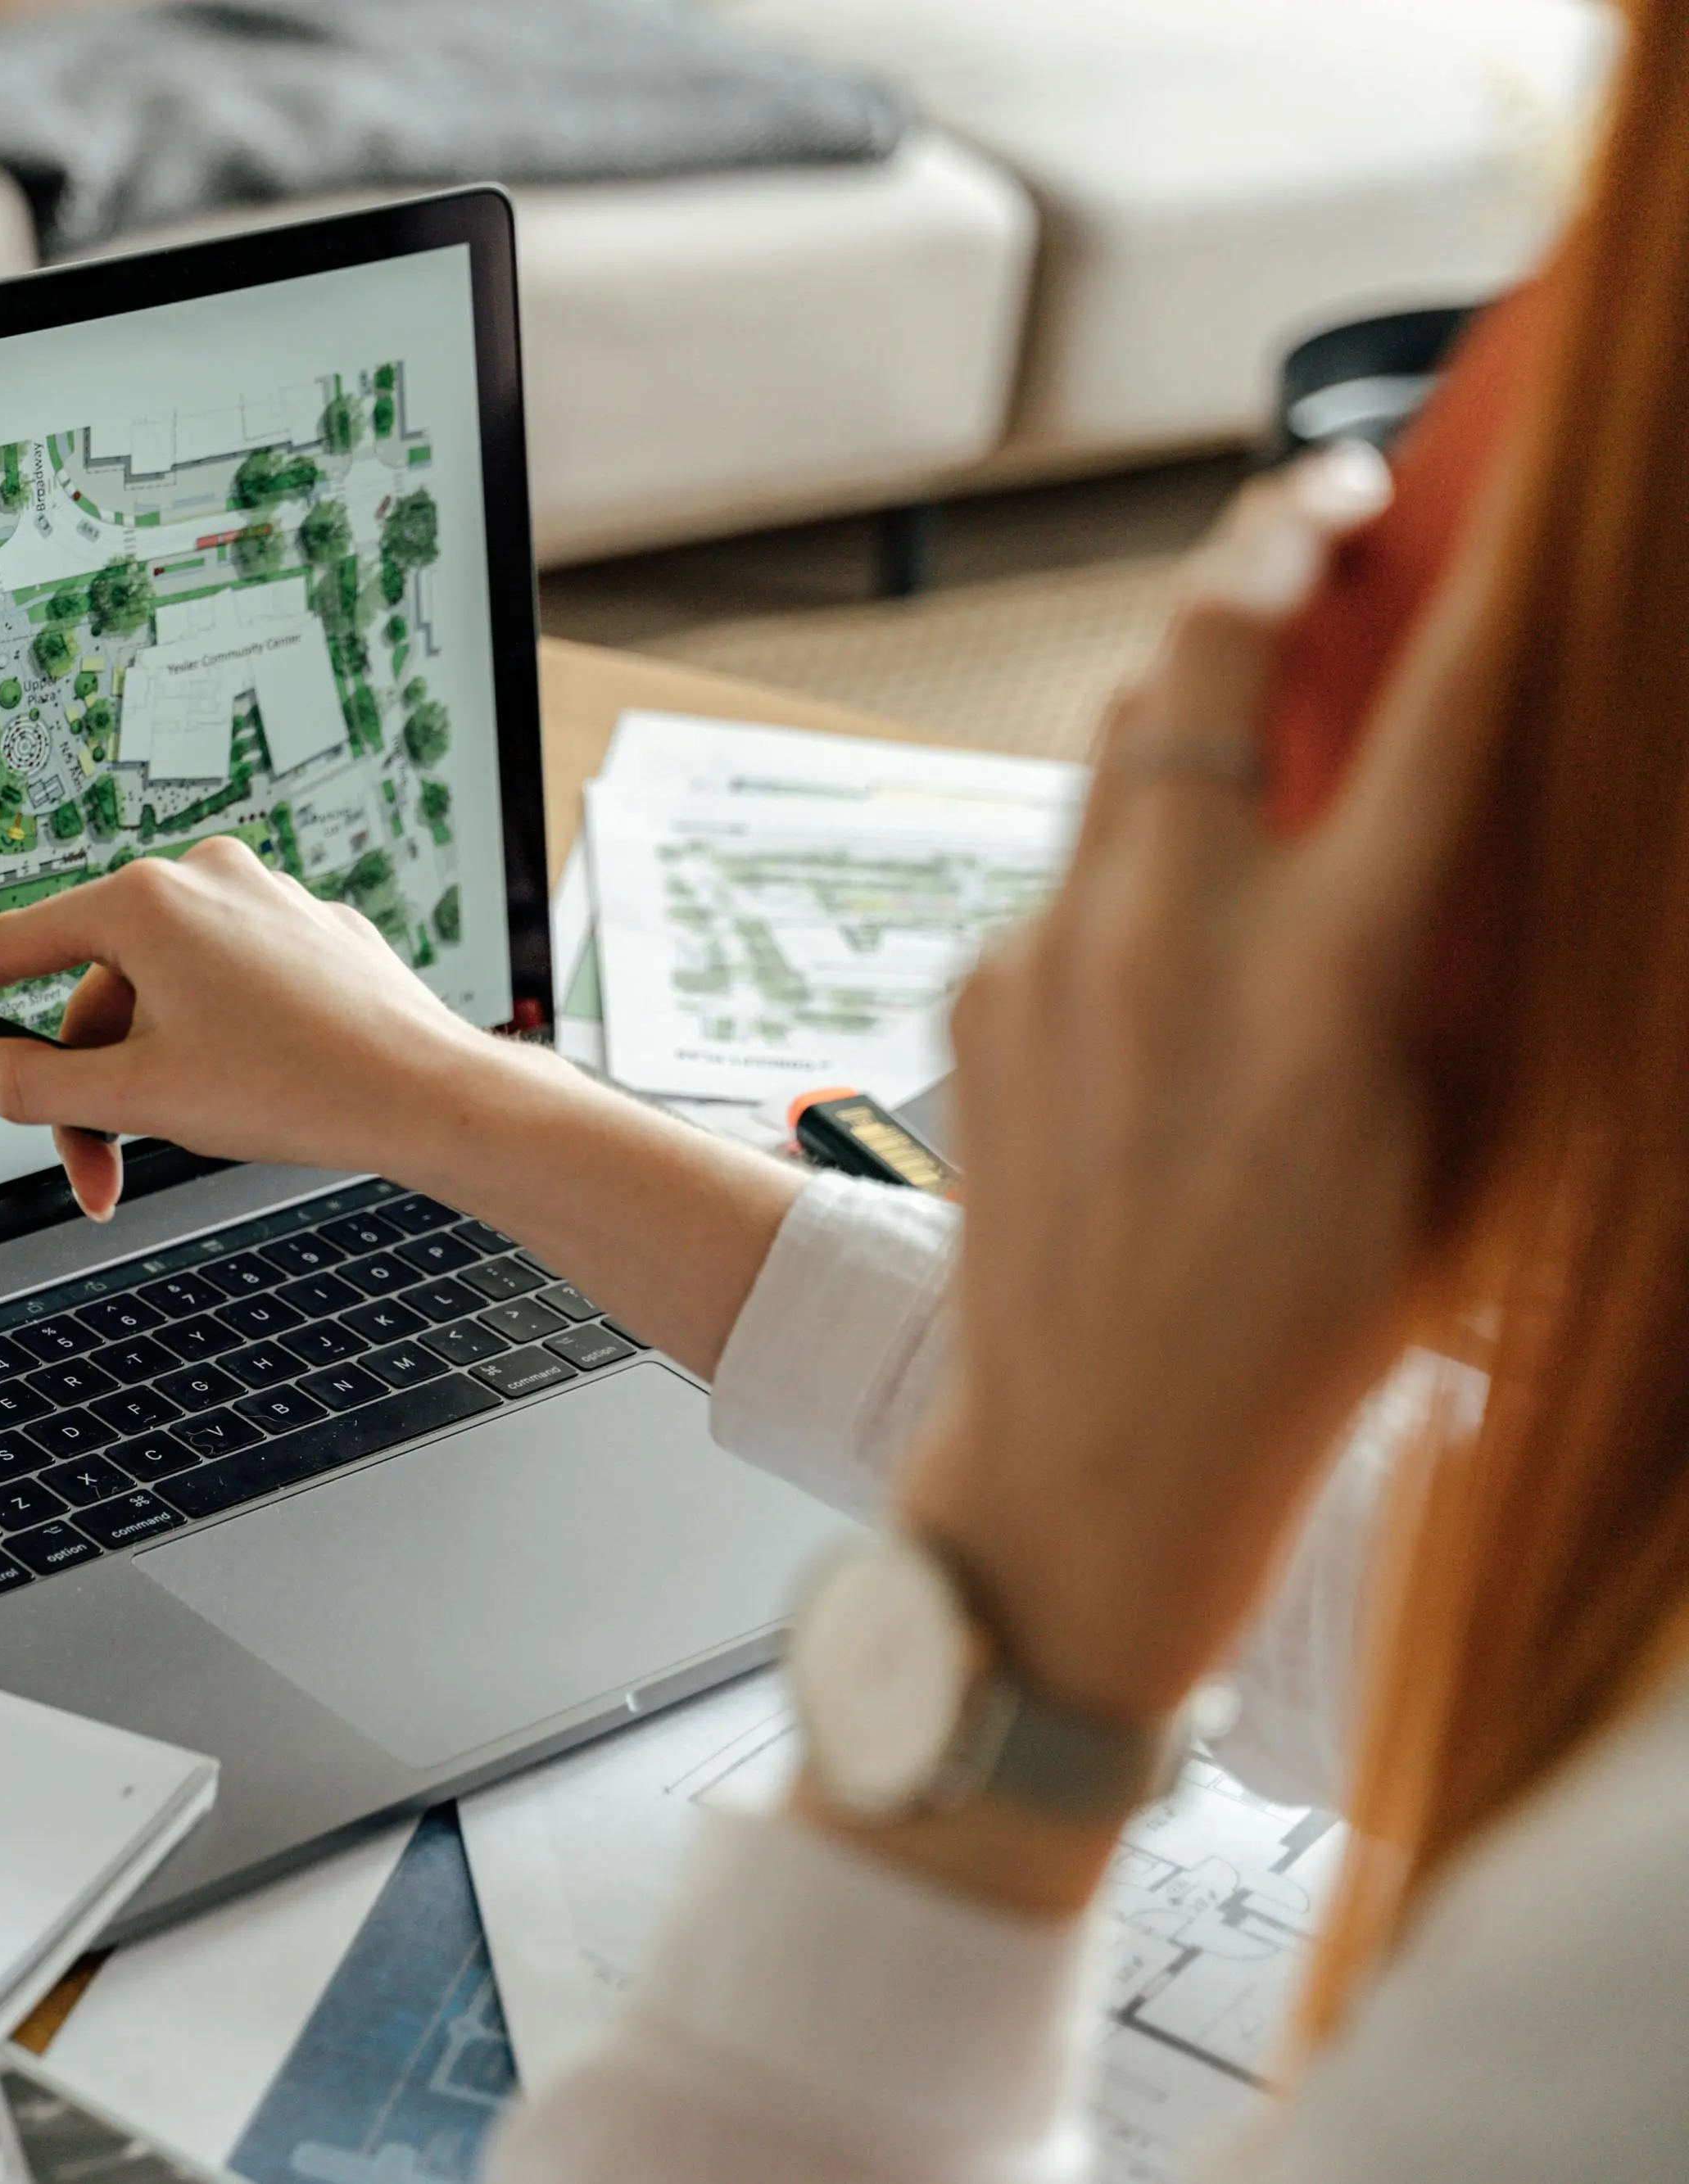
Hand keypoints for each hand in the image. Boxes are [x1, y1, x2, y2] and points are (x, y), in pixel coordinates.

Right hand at [0, 836, 495, 1217]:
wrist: (428, 1097)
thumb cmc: (297, 1087)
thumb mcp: (137, 1099)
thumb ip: (31, 1084)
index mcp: (148, 902)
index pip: (21, 940)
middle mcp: (204, 879)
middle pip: (98, 988)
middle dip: (91, 1083)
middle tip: (97, 1170)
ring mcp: (262, 899)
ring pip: (164, 991)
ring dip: (152, 1068)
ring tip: (188, 1133)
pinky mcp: (307, 931)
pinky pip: (226, 984)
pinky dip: (212, 1040)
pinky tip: (246, 1093)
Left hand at [900, 442, 1492, 1729]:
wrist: (1100, 1453)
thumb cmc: (1314, 1330)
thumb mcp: (1462, 1135)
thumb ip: (1468, 948)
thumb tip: (1485, 791)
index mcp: (1332, 974)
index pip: (1437, 704)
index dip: (1491, 570)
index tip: (1519, 489)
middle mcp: (1170, 935)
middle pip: (1202, 647)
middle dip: (1269, 543)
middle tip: (1327, 503)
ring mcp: (1048, 954)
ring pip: (1120, 745)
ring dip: (1191, 688)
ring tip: (1262, 674)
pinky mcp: (975, 987)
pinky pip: (1070, 869)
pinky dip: (1135, 854)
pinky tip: (1183, 927)